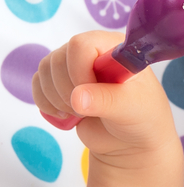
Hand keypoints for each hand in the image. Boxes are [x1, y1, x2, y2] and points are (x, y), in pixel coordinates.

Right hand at [32, 31, 177, 165]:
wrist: (132, 141)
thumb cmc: (142, 118)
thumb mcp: (131, 109)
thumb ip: (106, 101)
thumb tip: (77, 97)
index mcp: (116, 48)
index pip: (81, 45)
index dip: (78, 71)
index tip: (93, 95)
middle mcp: (93, 51)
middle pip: (58, 58)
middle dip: (67, 90)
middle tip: (87, 110)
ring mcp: (75, 66)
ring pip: (45, 70)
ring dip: (55, 98)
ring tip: (80, 114)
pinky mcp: (61, 82)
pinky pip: (38, 84)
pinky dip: (45, 102)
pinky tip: (65, 115)